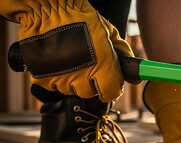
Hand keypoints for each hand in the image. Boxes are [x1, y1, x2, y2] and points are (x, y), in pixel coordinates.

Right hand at [0, 0, 134, 101]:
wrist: (48, 9)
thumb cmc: (81, 18)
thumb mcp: (107, 33)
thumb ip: (123, 55)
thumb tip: (135, 77)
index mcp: (103, 66)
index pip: (111, 93)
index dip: (111, 89)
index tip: (109, 84)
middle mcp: (82, 76)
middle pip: (90, 93)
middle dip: (91, 82)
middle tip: (87, 66)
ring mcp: (61, 78)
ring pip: (71, 90)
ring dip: (73, 80)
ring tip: (71, 60)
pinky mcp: (43, 77)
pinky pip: (53, 85)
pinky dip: (56, 76)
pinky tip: (58, 61)